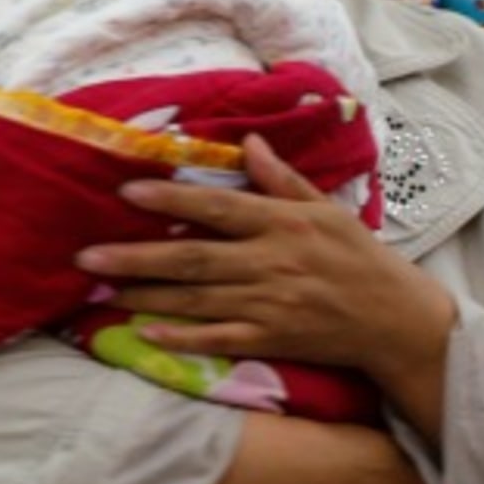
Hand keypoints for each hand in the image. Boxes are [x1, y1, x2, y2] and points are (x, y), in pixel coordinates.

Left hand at [74, 135, 456, 383]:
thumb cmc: (358, 257)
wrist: (397, 321)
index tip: (126, 192)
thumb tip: (248, 142)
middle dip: (136, 256)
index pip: (218, 208)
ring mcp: (269, 305)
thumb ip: (282, 179)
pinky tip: (143, 330)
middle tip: (87, 254)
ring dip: (146, 294)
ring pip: (197, 300)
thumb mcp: (326, 209)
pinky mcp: (270, 340)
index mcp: (283, 224)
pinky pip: (218, 339)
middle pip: (194, 259)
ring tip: (101, 286)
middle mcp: (271, 264)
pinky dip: (181, 337)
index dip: (171, 200)